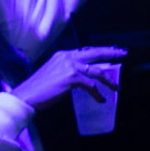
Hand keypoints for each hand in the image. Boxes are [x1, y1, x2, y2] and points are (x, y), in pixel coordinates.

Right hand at [12, 47, 126, 110]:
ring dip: (109, 81)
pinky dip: (98, 94)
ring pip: (97, 71)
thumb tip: (81, 76)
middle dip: (112, 53)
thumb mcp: (54, 73)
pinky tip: (101, 100)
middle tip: (124, 53)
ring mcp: (70, 66)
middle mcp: (68, 57)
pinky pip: (91, 86)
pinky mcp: (71, 78)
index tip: (112, 51)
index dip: (100, 51)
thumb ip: (67, 70)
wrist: (25, 96)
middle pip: (96, 53)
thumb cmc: (38, 89)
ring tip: (118, 87)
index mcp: (63, 55)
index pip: (86, 50)